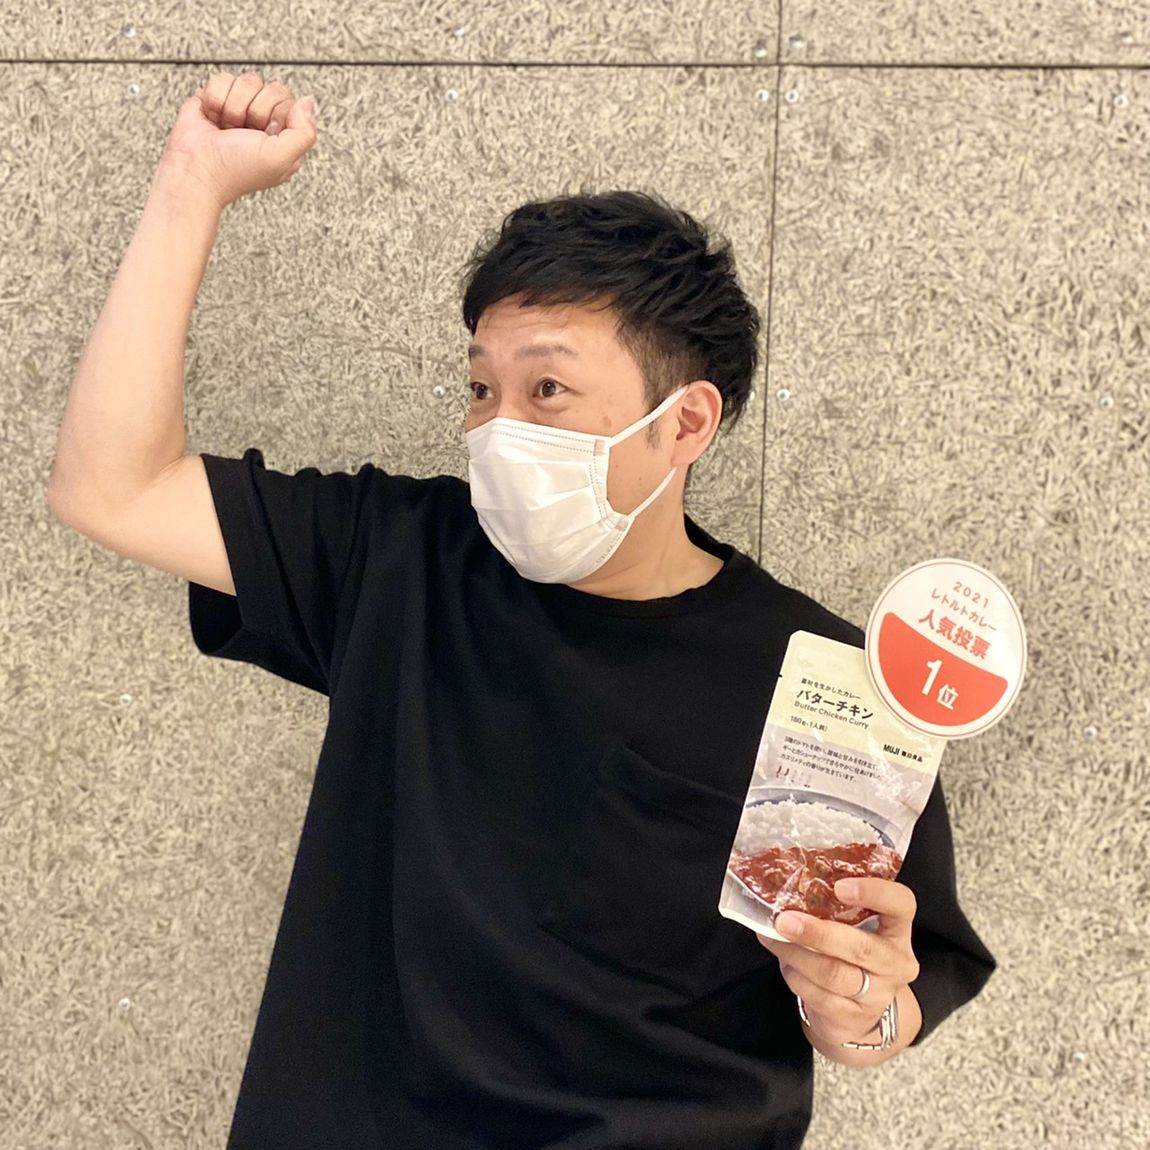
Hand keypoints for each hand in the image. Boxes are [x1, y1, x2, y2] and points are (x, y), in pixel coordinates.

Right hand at [157, 72, 317, 209]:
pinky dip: (215, 99)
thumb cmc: (235, 170)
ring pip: (246, 81)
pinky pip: (222, 79)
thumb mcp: (282, 159)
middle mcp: (264, 121)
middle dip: (254, 110)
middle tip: (244, 133)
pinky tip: (214, 119)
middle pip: (271, 88)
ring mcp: (241, 108)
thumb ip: (305, 133)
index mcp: (284, 137)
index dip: (276, 114)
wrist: (195, 169)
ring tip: (228, 128)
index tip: (266, 133)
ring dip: (233, 107)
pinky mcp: (217, 98)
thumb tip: (308, 102)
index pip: (291, 101)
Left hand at [756, 877, 919, 1045]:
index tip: (839, 887)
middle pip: (861, 948)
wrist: (860, 1010)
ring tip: (772, 937)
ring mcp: (878, 996)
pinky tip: (785, 962)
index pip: (901, 905)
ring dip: (796, 954)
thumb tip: (786, 888)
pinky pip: (818, 997)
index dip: (875, 893)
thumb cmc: (851, 953)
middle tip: (784, 920)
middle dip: (817, 933)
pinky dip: (795, 976)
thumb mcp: (854, 927)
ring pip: (833, 974)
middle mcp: (895, 963)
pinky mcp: (854, 1019)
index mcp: (897, 930)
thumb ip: (834, 907)